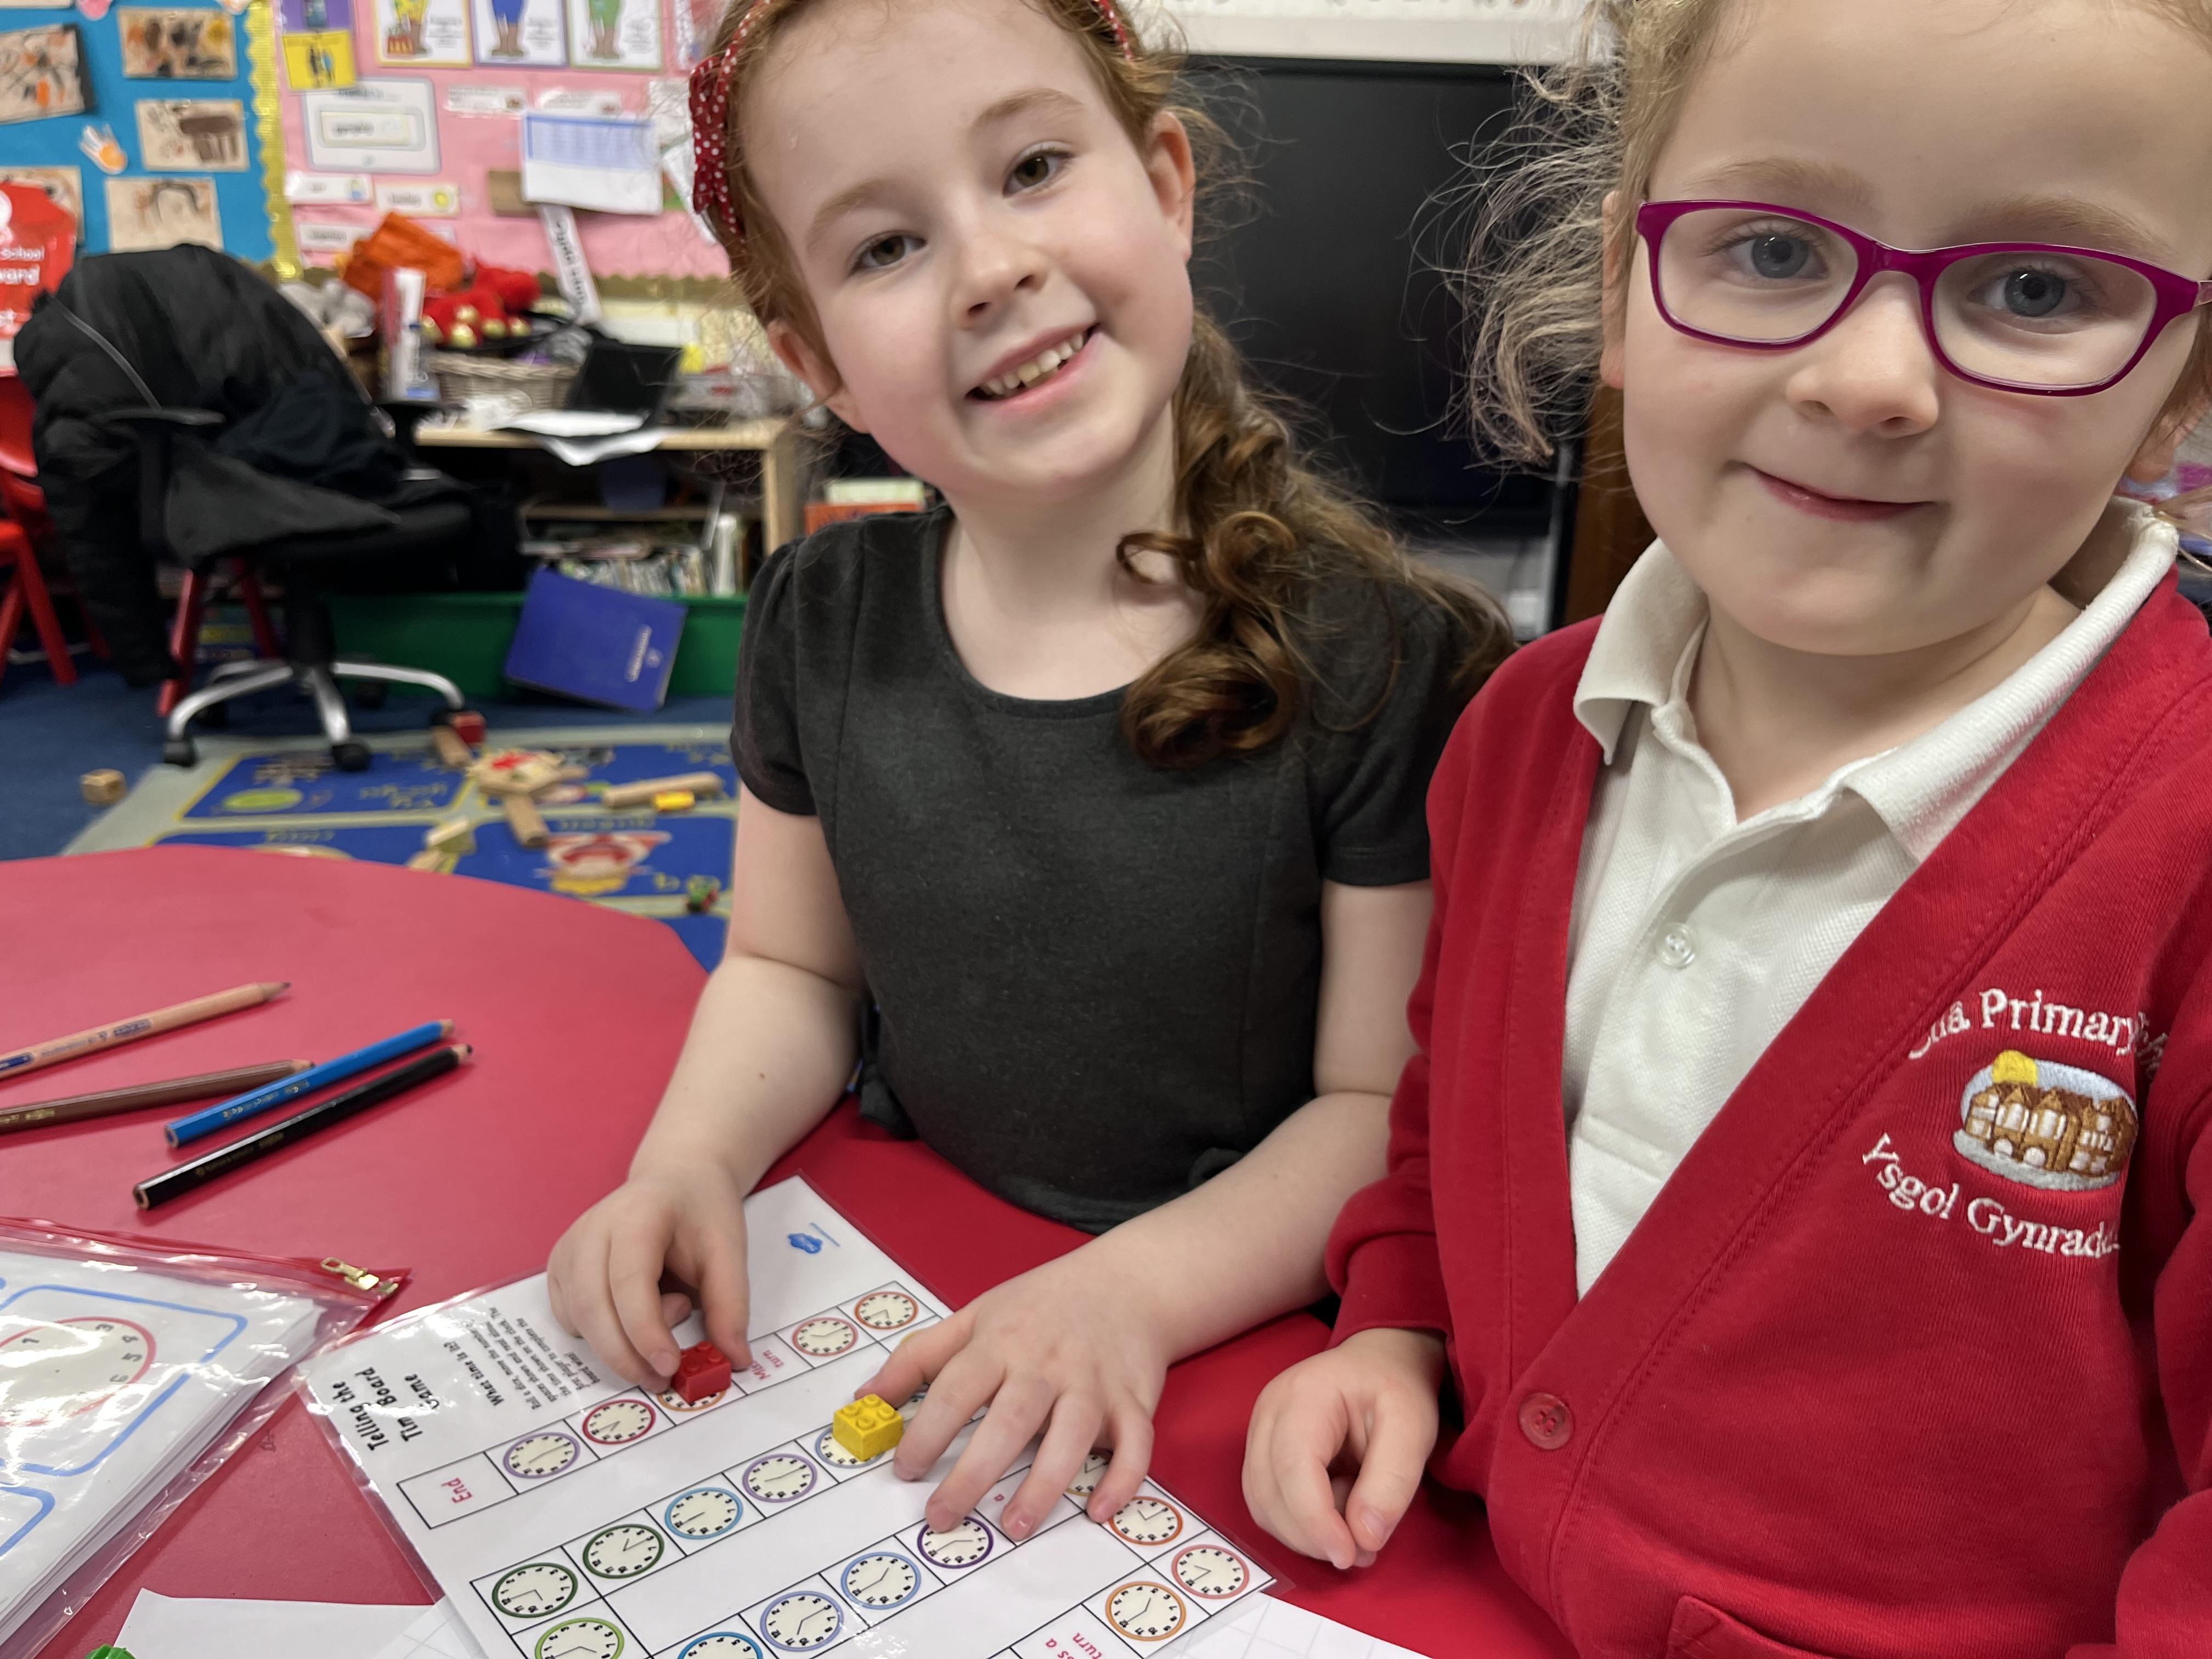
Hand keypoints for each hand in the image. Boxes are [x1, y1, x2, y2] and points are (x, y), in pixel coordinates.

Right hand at [546, 1154, 752, 1388]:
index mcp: (636, 1214)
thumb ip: (731, 1305)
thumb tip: (736, 1361)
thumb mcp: (729, 1251)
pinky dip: (601, 1333)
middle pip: (593, 1307)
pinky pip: (572, 1319)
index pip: (629, 1281)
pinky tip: (636, 1309)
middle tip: (665, 1378)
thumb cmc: (702, 1212)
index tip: (670, 1367)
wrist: (677, 1179)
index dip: (645, 1331)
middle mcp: (591, 1229)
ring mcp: (569, 1247)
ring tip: (668, 1309)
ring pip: (579, 1319)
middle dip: (626, 1354)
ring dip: (618, 1342)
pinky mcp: (560, 1267)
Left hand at [858, 1248, 1173, 1538]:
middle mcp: (1046, 1364)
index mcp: (1001, 1342)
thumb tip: (863, 1399)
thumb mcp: (974, 1316)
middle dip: (973, 1474)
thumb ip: (918, 1358)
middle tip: (942, 1517)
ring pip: (1071, 1436)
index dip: (927, 1432)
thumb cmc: (1040, 1305)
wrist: (1127, 1281)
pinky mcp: (1134, 1400)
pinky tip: (1098, 1510)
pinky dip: (1122, 1478)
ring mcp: (1093, 1383)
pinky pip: (1135, 1444)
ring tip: (1014, 1526)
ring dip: (1044, 1485)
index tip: (904, 1471)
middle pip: (1009, 1421)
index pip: (956, 1390)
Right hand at [1243, 1326, 1443, 1569]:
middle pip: (1269, 1492)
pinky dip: (1298, 1524)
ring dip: (1304, 1535)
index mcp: (1305, 1394)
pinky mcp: (1261, 1451)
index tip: (1349, 1555)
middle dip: (1312, 1536)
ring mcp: (1259, 1430)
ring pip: (1262, 1504)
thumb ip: (1392, 1483)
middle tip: (1363, 1551)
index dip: (1315, 1521)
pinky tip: (1334, 1514)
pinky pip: (1267, 1502)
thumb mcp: (1413, 1428)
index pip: (1293, 1467)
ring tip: (1354, 1530)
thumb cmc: (1397, 1388)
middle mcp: (1268, 1411)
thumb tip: (1364, 1539)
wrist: (1379, 1363)